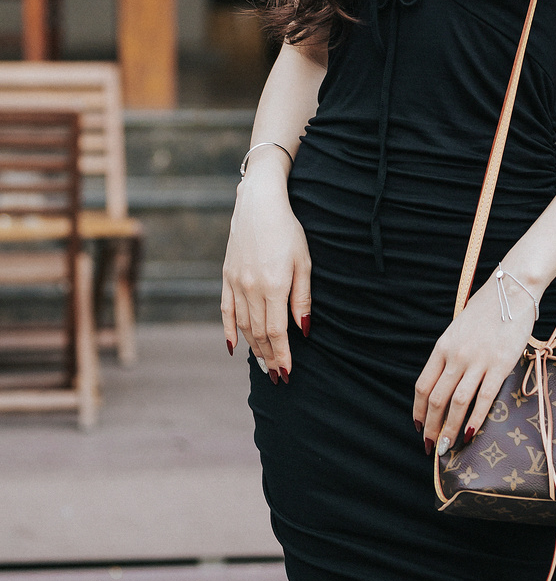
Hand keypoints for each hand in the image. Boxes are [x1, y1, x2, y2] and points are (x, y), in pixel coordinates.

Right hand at [221, 159, 310, 380]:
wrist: (258, 204)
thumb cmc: (288, 231)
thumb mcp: (303, 262)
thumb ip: (302, 298)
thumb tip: (304, 329)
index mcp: (273, 286)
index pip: (277, 332)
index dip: (282, 354)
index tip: (287, 373)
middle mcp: (251, 288)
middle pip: (259, 333)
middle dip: (269, 356)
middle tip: (277, 375)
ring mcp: (235, 283)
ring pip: (243, 325)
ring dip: (253, 348)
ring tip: (263, 364)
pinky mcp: (226, 277)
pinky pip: (226, 311)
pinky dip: (229, 331)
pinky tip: (234, 348)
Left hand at [413, 272, 537, 455]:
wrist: (512, 292)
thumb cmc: (486, 311)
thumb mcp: (458, 331)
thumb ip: (449, 355)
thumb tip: (444, 384)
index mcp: (442, 347)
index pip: (422, 386)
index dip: (419, 411)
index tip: (419, 427)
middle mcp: (456, 356)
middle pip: (437, 399)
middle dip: (432, 427)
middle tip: (432, 446)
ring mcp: (478, 361)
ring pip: (457, 403)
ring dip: (450, 429)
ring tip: (448, 447)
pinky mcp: (500, 365)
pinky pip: (484, 397)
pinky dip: (475, 418)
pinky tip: (471, 433)